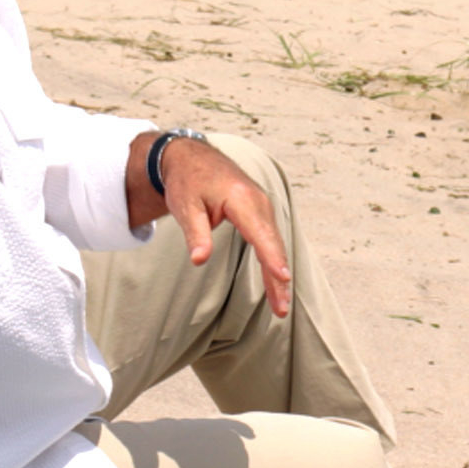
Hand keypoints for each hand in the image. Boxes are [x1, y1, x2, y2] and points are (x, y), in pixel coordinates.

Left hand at [126, 134, 292, 317]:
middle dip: (278, 278)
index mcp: (242, 199)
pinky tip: (276, 283)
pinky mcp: (260, 213)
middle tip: (281, 309)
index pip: (260, 234)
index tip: (283, 278)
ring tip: (280, 306)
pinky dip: (274, 262)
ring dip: (278, 275)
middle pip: (273, 245)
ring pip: (274, 245)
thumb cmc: (188, 182)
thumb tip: (199, 260)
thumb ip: (196, 233)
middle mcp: (259, 202)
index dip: (271, 258)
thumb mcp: (185, 206)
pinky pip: (270, 240)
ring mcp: (263, 207)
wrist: (192, 158)